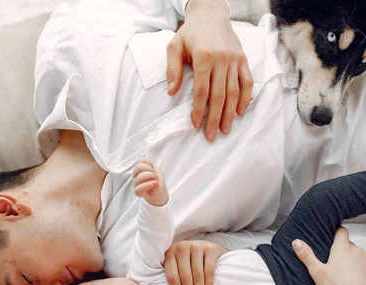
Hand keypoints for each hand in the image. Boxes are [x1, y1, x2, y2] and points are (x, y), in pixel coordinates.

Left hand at [133, 158, 168, 205]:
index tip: (155, 183)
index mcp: (140, 192)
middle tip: (156, 178)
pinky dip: (149, 162)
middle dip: (151, 176)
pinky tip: (152, 167)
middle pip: (140, 176)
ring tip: (154, 172)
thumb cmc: (157, 190)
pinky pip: (142, 161)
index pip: (138, 190)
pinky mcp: (139, 166)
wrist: (156, 185)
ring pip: (139, 167)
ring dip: (149, 169)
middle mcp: (136, 183)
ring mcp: (136, 174)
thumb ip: (157, 190)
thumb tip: (156, 183)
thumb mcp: (160, 193)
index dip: (146, 186)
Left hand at [164, 240, 227, 284]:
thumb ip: (173, 277)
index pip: (172, 276)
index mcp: (170, 253)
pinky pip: (209, 270)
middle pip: (185, 277)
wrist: (211, 248)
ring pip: (197, 275)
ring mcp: (196, 246)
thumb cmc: (191, 262)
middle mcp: (182, 247)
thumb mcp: (178, 266)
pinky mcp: (210, 248)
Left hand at [166, 0, 252, 140]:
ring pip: (233, 92)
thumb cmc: (191, 33)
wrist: (211, 14)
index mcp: (204, 56)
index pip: (202, 90)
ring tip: (225, 130)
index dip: (199, 110)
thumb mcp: (174, 46)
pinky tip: (240, 112)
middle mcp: (221, 59)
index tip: (196, 124)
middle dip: (214, 118)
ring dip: (229, 114)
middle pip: (219, 95)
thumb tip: (172, 92)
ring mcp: (235, 60)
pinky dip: (245, 98)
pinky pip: (247, 82)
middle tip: (211, 136)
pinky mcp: (243, 60)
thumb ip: (172, 69)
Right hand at [293, 228, 365, 284]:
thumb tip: (297, 242)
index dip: (335, 232)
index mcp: (342, 248)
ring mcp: (364, 260)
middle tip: (330, 259)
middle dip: (340, 248)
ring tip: (339, 270)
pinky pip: (360, 263)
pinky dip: (355, 267)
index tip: (330, 238)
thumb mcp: (317, 272)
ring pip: (355, 253)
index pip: (341, 230)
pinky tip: (349, 277)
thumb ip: (307, 255)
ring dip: (348, 258)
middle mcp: (356, 251)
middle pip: (347, 243)